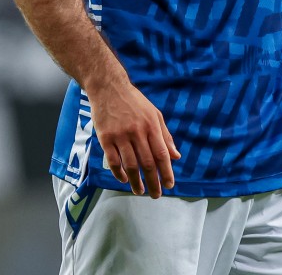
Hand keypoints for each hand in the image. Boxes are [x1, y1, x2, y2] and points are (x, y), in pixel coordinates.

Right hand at [88, 79, 181, 197]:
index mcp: (152, 126)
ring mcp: (120, 135)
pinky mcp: (105, 138)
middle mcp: (137, 132)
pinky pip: (113, 160)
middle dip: (153, 182)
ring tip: (140, 192)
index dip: (166, 172)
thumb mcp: (154, 114)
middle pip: (147, 163)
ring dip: (136, 181)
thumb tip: (176, 156)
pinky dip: (119, 173)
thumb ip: (165, 136)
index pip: (162, 154)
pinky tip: (124, 180)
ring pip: (130, 165)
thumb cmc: (134, 102)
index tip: (169, 185)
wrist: (109, 88)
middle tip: (156, 195)